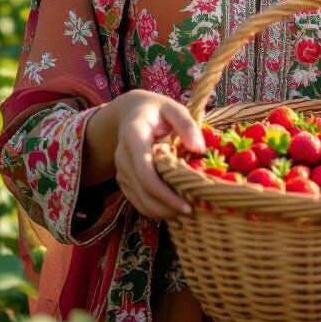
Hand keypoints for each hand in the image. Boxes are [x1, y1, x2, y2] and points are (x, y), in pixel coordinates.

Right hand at [110, 90, 205, 219]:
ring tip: (185, 212)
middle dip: (166, 206)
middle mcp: (122, 155)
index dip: (164, 192)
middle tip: (192, 212)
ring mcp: (120, 169)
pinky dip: (153, 209)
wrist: (131, 112)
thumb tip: (199, 149)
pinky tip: (172, 210)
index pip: (144, 171)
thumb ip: (186, 125)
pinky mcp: (124, 178)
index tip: (186, 204)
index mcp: (133, 136)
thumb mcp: (174, 108)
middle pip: (142, 190)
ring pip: (138, 199)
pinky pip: (136, 200)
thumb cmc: (157, 110)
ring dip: (160, 211)